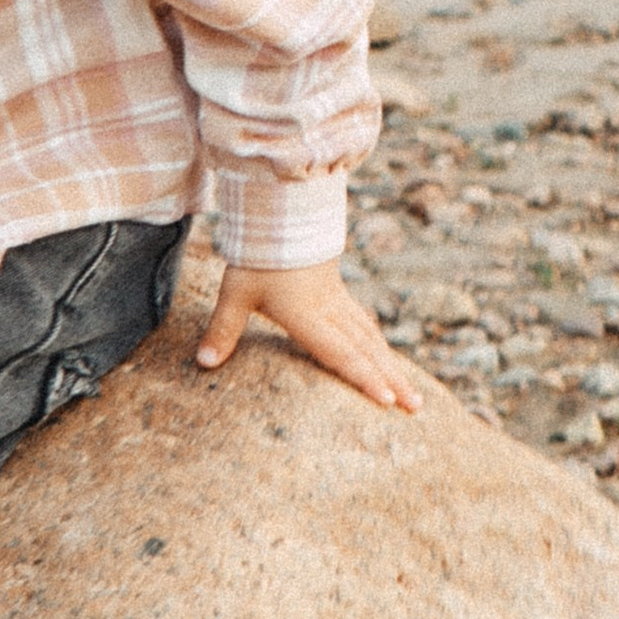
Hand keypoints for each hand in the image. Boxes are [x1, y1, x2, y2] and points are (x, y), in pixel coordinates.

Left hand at [194, 258, 423, 412]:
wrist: (281, 211)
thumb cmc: (258, 255)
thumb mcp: (235, 292)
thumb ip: (223, 329)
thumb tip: (203, 364)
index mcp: (307, 314)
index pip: (340, 352)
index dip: (363, 377)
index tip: (386, 400)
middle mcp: (330, 310)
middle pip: (367, 350)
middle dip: (392, 380)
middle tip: (416, 407)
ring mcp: (338, 300)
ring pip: (372, 339)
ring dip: (392, 366)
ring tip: (412, 394)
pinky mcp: (337, 292)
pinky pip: (365, 324)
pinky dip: (379, 345)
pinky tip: (384, 356)